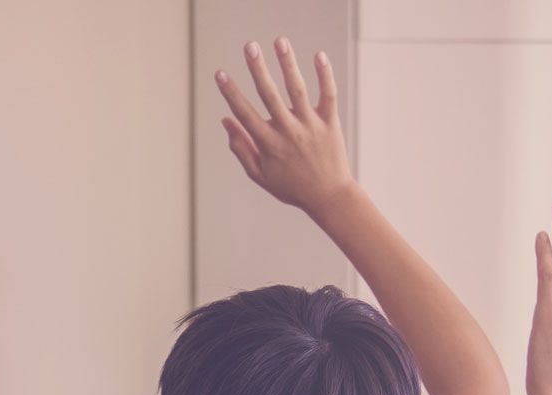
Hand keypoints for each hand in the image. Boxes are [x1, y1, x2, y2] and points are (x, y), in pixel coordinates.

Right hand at [216, 38, 354, 216]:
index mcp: (268, 144)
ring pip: (297, 90)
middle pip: (269, 95)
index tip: (220, 74)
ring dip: (287, 64)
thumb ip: (241, 148)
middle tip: (249, 46)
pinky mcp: (330, 123)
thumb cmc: (291, 187)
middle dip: (258, 69)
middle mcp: (288, 132)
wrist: (329, 196)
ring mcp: (310, 126)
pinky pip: (328, 95)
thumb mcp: (260, 174)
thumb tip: (226, 121)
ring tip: (279, 41)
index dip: (231, 93)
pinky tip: (319, 55)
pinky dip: (325, 75)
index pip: (245, 113)